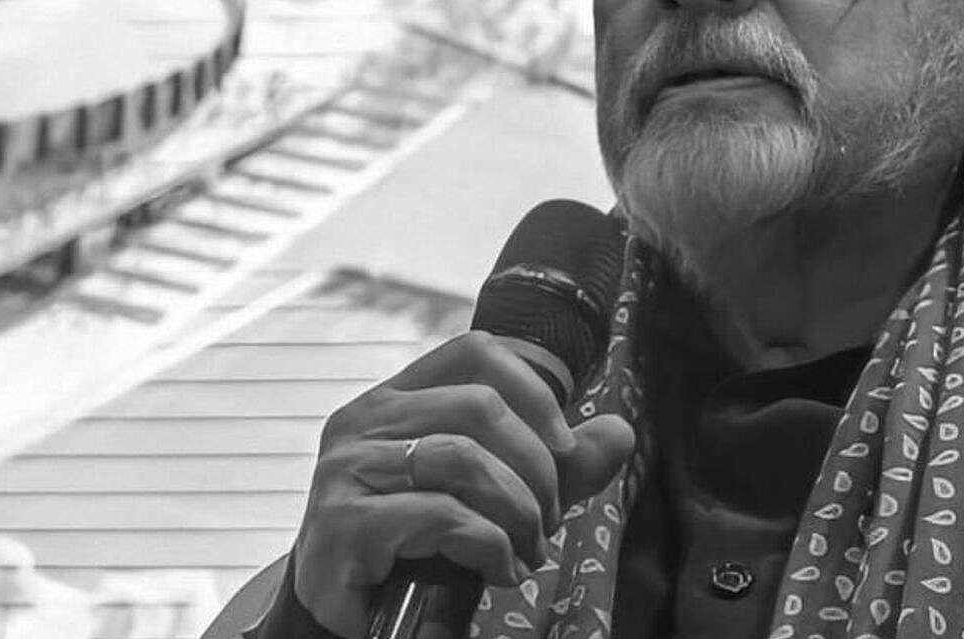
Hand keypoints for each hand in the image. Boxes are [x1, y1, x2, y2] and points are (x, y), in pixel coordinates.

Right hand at [292, 331, 635, 637]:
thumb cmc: (419, 546)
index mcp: (395, 398)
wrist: (352, 616)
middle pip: (479, 406)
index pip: (475, 351)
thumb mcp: (497, 496)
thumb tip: (620, 433)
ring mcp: (346, 468)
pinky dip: (489, 545)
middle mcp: (362, 421)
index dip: (533, 390)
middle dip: (537, 468)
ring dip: (518, 512)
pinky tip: (500, 571)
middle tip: (549, 521)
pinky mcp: (343, 522)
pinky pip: (440, 514)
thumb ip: (555, 464)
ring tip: (529, 551)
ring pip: (464, 458)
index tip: (564, 445)